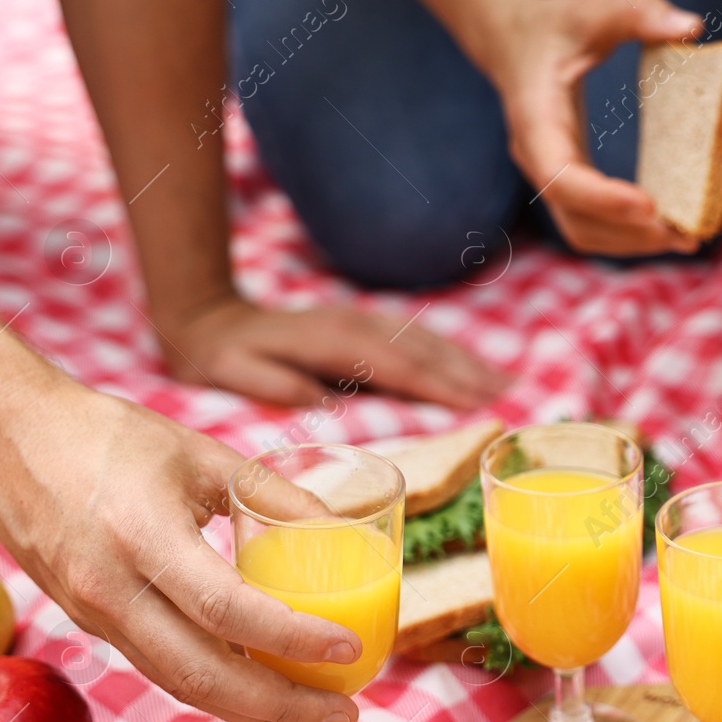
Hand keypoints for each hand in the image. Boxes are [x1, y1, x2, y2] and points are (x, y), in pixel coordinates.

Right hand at [0, 377, 363, 721]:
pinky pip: (163, 670)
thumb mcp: (200, 453)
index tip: (347, 650)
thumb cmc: (105, 436)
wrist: (3, 439)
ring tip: (316, 720)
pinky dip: (219, 689)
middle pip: (205, 678)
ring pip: (183, 687)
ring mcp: (96, 617)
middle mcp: (113, 592)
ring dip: (254, 713)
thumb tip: (341, 529)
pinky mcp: (92, 626)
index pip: (227, 610)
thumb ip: (272, 495)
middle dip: (282, 708)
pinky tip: (263, 690)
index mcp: (142, 538)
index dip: (291, 638)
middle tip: (343, 715)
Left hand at [159, 297, 509, 407]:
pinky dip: (449, 352)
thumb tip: (321, 402)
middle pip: (424, 350)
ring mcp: (362, 320)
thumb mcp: (234, 372)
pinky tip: (471, 366)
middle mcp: (356, 325)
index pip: (398, 366)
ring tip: (508, 383)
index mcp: (332, 341)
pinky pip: (416, 338)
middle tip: (514, 398)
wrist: (208, 316)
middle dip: (471, 374)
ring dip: (469, 361)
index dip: (440, 386)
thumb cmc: (222, 357)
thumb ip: (275, 385)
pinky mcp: (363, 325)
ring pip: (426, 341)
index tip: (478, 404)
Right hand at [488, 0, 703, 254]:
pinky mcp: (568, 183)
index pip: (561, 177)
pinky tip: (669, 227)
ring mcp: (550, 177)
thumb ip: (637, 11)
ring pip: (583, 231)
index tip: (650, 206)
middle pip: (576, 219)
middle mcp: (538, 159)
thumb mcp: (591, 9)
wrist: (514, 41)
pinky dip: (628, 233)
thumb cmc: (554, 26)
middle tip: (686, 235)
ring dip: (632, 242)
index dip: (602, 199)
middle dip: (629, 233)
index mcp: (536, 121)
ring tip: (687, 239)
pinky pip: (592, 223)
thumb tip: (691, 26)